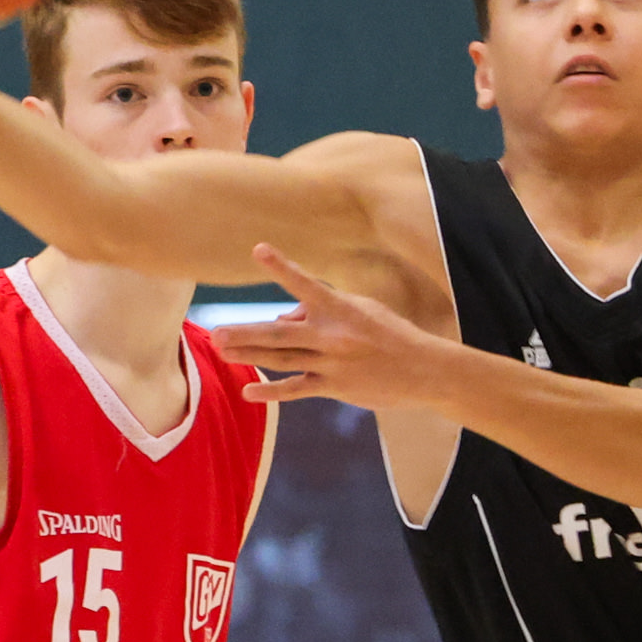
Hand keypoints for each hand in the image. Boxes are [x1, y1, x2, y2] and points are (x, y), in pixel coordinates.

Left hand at [208, 247, 449, 414]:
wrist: (425, 371)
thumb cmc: (390, 335)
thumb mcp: (360, 310)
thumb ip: (319, 312)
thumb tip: (283, 319)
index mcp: (340, 309)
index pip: (306, 284)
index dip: (282, 267)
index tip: (259, 249)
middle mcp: (332, 336)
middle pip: (280, 334)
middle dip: (246, 334)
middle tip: (216, 333)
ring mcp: (332, 364)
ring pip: (282, 360)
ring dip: (249, 356)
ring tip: (221, 351)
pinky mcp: (335, 387)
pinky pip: (298, 389)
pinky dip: (272, 391)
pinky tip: (248, 391)